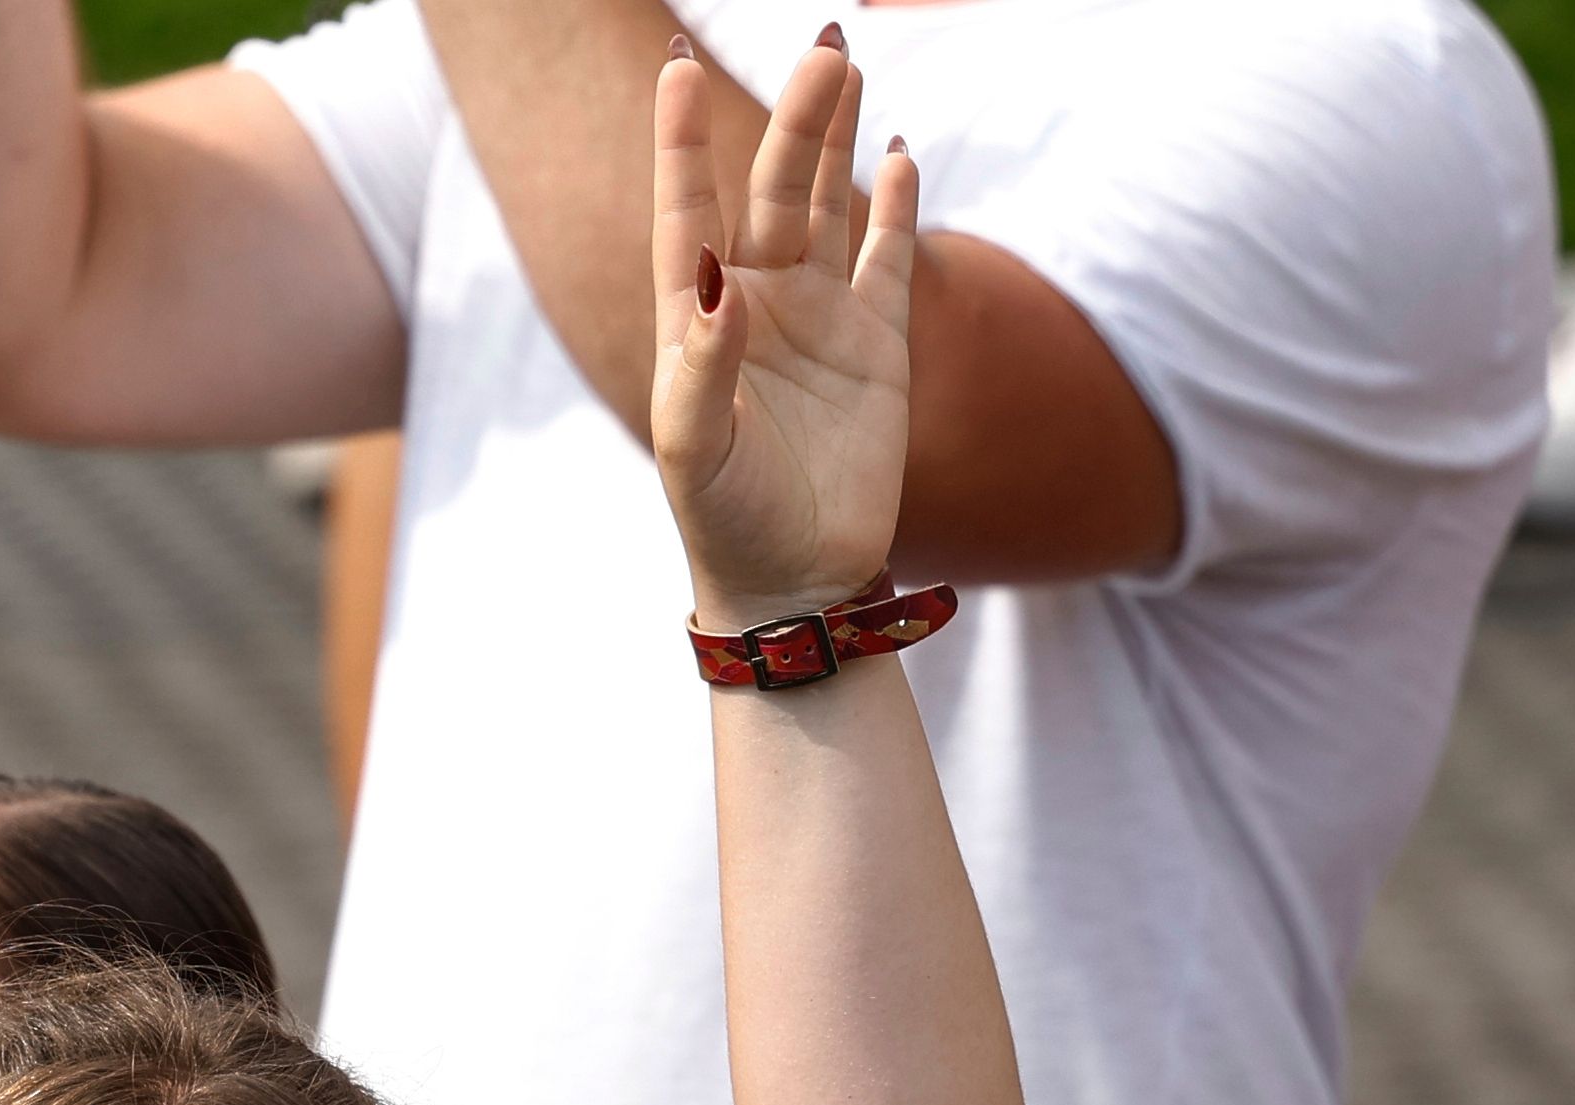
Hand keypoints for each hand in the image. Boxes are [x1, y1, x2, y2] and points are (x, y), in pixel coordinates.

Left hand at [650, 29, 916, 622]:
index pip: (688, 211)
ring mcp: (821, 317)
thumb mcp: (695, 451)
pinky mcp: (880, 344)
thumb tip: (715, 284)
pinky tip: (899, 155)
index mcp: (699, 319)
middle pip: (773, 188)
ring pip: (827, 205)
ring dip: (835, 139)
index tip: (675, 71)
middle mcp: (758, 302)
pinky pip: (890, 257)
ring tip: (845, 66)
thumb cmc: (725, 520)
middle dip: (797, 120)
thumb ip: (701, 366)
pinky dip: (897, 208)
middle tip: (824, 49)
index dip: (681, 143)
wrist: (795, 582)